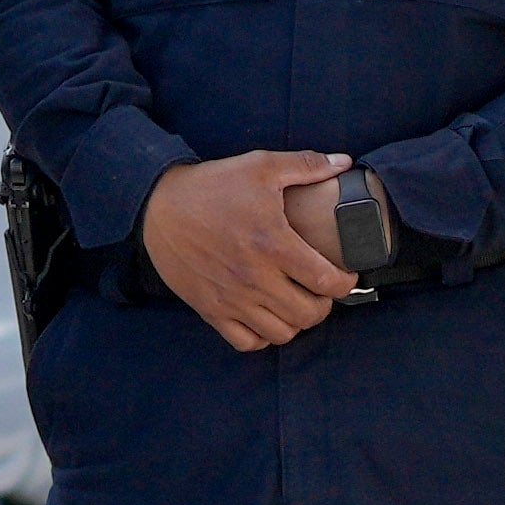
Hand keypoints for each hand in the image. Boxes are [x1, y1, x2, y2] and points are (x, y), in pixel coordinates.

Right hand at [141, 150, 368, 352]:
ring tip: (296, 303)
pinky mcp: (211, 310)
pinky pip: (247, 342)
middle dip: (324, 305)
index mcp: (274, 243)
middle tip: (322, 290)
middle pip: (308, 314)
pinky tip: (265, 317)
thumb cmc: (212, 186)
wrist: (158, 206)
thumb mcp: (260, 166)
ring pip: (282, 333)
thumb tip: (344, 162)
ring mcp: (232, 298)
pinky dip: (262, 336)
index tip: (346, 275)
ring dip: (296, 322)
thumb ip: (306, 165)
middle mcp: (255, 278)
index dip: (345, 283)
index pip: (326, 281)